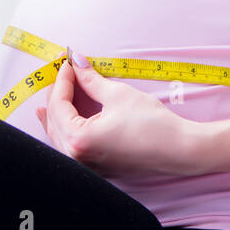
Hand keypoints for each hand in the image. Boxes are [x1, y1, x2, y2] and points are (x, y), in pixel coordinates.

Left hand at [35, 52, 208, 176]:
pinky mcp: (96, 167)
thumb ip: (91, 79)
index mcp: (78, 139)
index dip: (62, 80)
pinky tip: (62, 122)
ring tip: (50, 96)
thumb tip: (77, 62)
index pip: (59, 104)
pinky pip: (70, 146)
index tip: (67, 63)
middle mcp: (76, 156)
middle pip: (54, 120)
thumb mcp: (118, 95)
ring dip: (55, 114)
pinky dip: (64, 130)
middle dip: (56, 95)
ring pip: (58, 136)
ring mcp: (85, 165)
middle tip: (62, 74)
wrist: (179, 150)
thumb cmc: (152, 124)